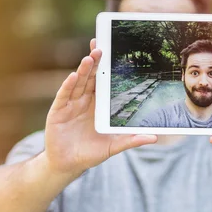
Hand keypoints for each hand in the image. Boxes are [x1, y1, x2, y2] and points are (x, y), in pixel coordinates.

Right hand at [44, 39, 156, 176]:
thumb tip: (154, 138)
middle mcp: (83, 101)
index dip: (106, 68)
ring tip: (90, 58)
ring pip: (77, 83)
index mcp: (97, 105)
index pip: (102, 82)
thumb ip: (131, 140)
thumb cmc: (90, 153)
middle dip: (94, 62)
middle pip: (89, 78)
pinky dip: (68, 86)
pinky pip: (64, 96)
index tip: (112, 52)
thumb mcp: (113, 146)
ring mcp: (70, 105)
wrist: (67, 165)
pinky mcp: (57, 112)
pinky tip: (73, 77)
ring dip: (83, 70)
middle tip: (100, 46)